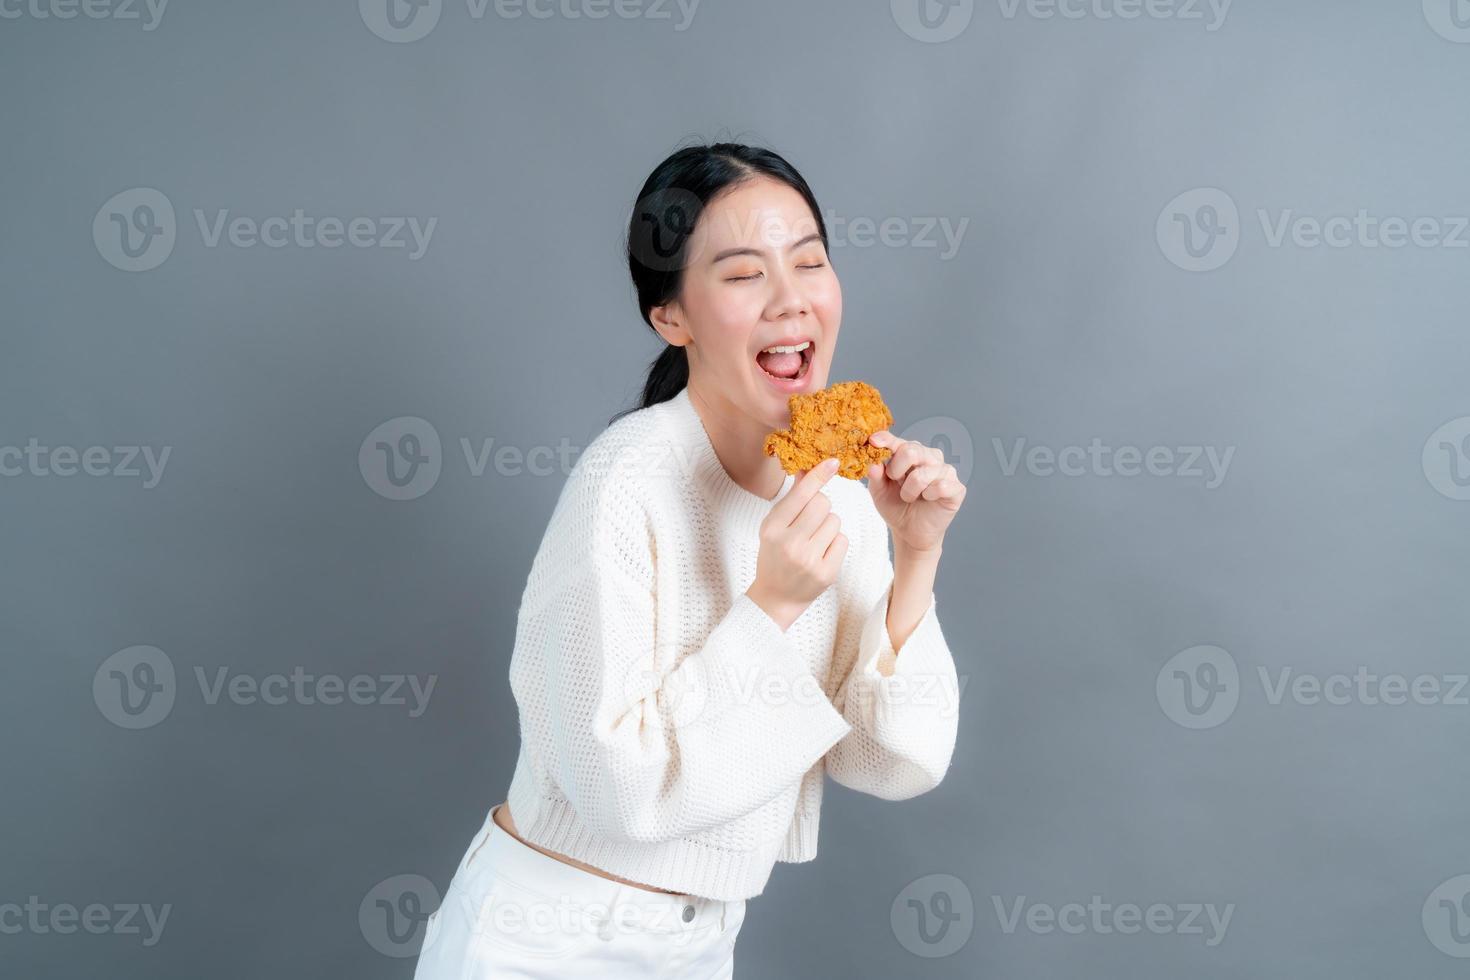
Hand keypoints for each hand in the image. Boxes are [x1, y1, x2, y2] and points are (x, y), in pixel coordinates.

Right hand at [746, 458, 846, 629]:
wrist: (776, 597)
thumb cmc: (775, 555)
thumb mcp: (774, 526)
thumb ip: (792, 499)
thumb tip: (807, 469)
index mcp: (772, 529)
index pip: (801, 495)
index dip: (819, 476)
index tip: (833, 461)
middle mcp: (790, 544)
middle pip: (823, 504)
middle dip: (821, 506)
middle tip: (811, 520)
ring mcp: (809, 560)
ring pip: (835, 521)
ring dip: (828, 525)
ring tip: (813, 540)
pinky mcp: (826, 573)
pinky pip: (842, 540)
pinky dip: (835, 542)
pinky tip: (821, 553)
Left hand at [864, 430, 965, 555]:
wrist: (910, 532)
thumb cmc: (896, 506)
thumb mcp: (879, 492)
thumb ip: (875, 477)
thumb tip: (873, 465)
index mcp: (910, 453)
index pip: (898, 441)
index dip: (886, 440)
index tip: (873, 441)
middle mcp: (930, 457)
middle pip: (911, 451)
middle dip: (896, 470)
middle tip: (896, 482)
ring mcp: (945, 471)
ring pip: (922, 474)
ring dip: (909, 491)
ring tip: (909, 498)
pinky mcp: (957, 487)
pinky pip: (941, 486)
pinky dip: (929, 496)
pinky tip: (928, 500)